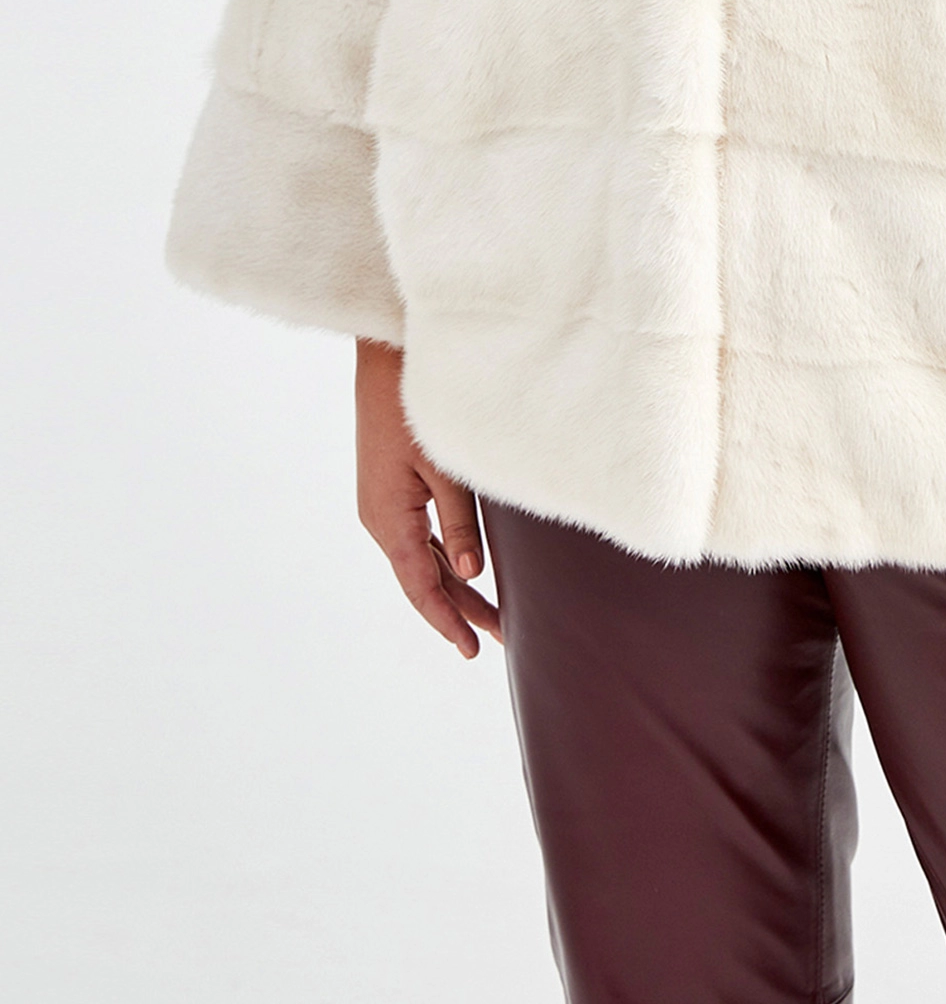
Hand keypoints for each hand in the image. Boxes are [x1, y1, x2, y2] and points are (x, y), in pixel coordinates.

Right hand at [355, 337, 502, 657]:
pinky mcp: (392, 486)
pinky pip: (418, 534)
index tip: (474, 650)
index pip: (420, 588)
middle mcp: (381, 519)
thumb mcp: (444, 469)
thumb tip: (472, 574)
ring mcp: (385, 503)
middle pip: (423, 579)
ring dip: (455, 585)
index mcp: (388, 521)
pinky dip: (443, 556)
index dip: (448, 622)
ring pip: (422, 558)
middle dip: (460, 610)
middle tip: (500, 638)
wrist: (385, 359)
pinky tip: (466, 567)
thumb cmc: (413, 408)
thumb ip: (459, 523)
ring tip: (492, 613)